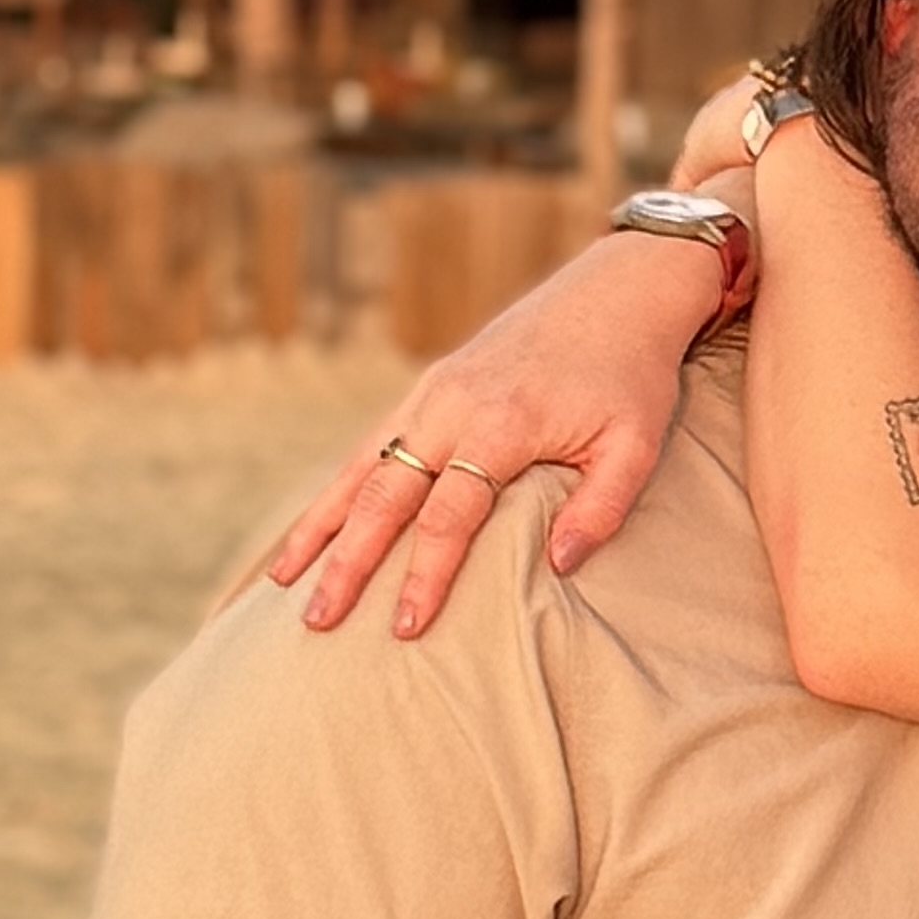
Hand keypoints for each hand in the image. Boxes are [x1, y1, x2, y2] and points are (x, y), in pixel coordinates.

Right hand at [268, 228, 729, 639]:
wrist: (616, 291)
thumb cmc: (631, 375)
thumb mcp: (636, 444)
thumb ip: (599, 508)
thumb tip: (558, 568)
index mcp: (502, 424)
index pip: (449, 516)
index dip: (425, 575)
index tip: (405, 627)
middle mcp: (452, 406)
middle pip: (385, 496)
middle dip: (348, 562)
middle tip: (317, 620)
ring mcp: (432, 392)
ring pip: (360, 468)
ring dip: (321, 526)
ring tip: (283, 582)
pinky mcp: (428, 385)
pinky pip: (370, 444)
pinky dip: (337, 488)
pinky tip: (316, 526)